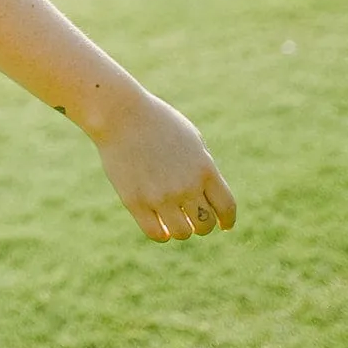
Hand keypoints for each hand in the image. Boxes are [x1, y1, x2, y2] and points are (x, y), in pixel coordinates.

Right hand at [90, 89, 237, 241]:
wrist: (120, 113)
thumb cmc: (157, 122)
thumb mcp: (191, 139)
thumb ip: (204, 168)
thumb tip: (210, 198)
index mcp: (204, 169)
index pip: (226, 208)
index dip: (226, 221)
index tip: (223, 225)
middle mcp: (186, 186)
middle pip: (205, 225)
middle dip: (201, 223)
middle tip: (191, 216)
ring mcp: (161, 195)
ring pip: (182, 233)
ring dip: (181, 228)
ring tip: (173, 217)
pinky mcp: (136, 201)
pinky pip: (156, 234)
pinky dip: (161, 233)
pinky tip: (159, 223)